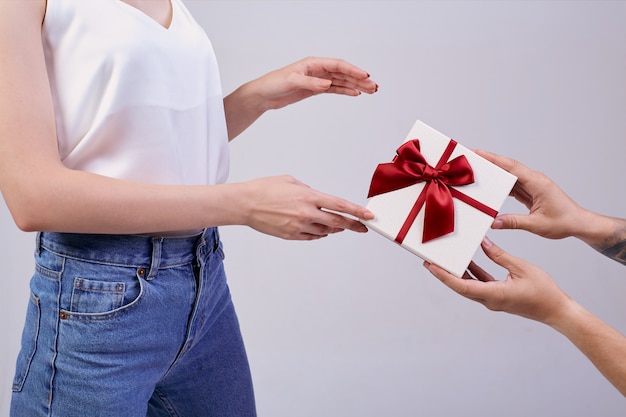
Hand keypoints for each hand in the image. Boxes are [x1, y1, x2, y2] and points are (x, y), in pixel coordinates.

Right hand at [240, 175, 373, 239]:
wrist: (245, 204)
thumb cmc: (264, 189)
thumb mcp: (290, 181)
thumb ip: (308, 190)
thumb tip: (318, 198)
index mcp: (308, 197)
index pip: (339, 205)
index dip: (356, 211)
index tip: (368, 216)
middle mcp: (306, 213)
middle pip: (337, 222)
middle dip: (353, 225)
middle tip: (362, 227)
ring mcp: (298, 226)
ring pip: (325, 231)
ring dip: (333, 228)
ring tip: (337, 225)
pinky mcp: (291, 235)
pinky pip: (311, 237)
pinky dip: (319, 234)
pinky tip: (320, 230)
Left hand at [250, 56, 378, 110]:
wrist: (263, 95)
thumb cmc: (273, 84)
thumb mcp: (291, 82)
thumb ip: (311, 83)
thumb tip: (328, 84)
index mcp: (312, 63)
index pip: (337, 65)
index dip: (353, 70)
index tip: (365, 76)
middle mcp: (317, 69)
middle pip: (343, 73)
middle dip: (359, 79)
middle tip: (374, 87)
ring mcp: (317, 79)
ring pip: (341, 81)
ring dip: (355, 86)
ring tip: (370, 91)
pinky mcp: (315, 89)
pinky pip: (334, 89)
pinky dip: (345, 91)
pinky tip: (355, 94)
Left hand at [424, 237, 570, 323]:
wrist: (557, 311)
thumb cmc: (544, 292)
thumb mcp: (521, 268)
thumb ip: (499, 255)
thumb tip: (483, 243)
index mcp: (494, 294)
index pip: (462, 285)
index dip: (444, 276)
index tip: (431, 267)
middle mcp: (490, 300)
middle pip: (460, 286)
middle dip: (443, 274)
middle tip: (429, 261)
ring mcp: (493, 300)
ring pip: (468, 286)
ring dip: (456, 273)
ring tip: (444, 260)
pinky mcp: (498, 297)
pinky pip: (479, 284)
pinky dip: (472, 273)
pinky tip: (468, 261)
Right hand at [476, 150, 584, 239]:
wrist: (579, 223)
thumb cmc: (564, 222)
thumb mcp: (537, 225)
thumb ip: (514, 222)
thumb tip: (494, 222)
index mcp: (537, 183)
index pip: (512, 167)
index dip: (495, 159)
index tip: (479, 153)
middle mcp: (535, 180)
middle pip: (509, 167)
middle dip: (490, 161)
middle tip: (473, 157)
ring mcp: (533, 185)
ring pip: (510, 174)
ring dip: (495, 172)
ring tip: (478, 169)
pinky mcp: (531, 191)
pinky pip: (513, 184)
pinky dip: (501, 183)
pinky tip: (491, 185)